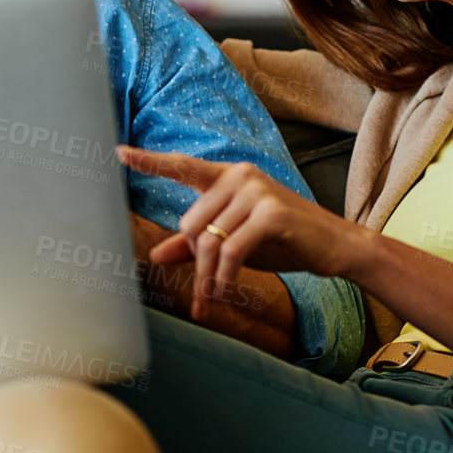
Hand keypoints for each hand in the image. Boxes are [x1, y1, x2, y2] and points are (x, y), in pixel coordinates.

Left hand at [116, 146, 366, 319]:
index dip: (149, 162)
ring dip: (207, 277)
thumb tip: (156, 255)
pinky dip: (223, 277)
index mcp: (229, 176)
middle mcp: (240, 176)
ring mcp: (257, 191)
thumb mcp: (236, 240)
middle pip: (191, 224)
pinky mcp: (271, 213)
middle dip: (195, 263)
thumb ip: (196, 244)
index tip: (118, 152)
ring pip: (209, 241)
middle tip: (206, 289)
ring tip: (211, 299)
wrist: (335, 246)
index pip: (183, 167)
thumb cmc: (283, 240)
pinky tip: (224, 292)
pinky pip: (231, 251)